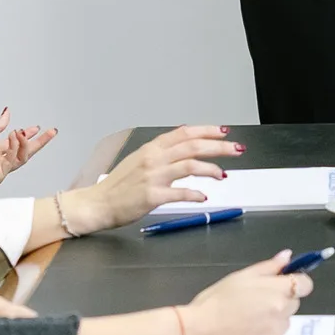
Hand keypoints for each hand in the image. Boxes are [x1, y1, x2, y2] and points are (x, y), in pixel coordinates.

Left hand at [0, 107, 57, 194]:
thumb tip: (7, 113)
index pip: (17, 142)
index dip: (28, 135)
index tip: (38, 128)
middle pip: (25, 151)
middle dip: (40, 142)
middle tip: (51, 132)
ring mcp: (0, 168)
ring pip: (21, 156)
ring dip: (24, 143)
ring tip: (22, 132)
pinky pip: (12, 162)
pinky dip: (14, 149)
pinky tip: (14, 139)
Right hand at [79, 125, 241, 230]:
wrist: (97, 203)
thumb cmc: (118, 184)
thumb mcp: (139, 159)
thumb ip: (161, 152)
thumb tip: (184, 143)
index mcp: (152, 148)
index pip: (185, 133)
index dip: (207, 130)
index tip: (224, 132)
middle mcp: (154, 158)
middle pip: (194, 146)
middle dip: (219, 146)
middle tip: (236, 149)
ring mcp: (153, 177)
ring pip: (191, 165)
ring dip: (211, 169)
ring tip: (223, 174)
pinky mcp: (152, 196)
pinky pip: (180, 193)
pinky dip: (196, 194)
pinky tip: (204, 196)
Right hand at [182, 253, 311, 334]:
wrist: (196, 334)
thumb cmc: (214, 302)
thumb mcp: (240, 277)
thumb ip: (268, 267)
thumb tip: (287, 256)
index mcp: (276, 291)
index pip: (305, 284)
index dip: (296, 282)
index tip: (284, 285)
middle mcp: (281, 313)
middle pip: (293, 303)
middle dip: (281, 301)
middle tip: (256, 303)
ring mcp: (276, 334)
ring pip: (283, 322)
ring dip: (273, 320)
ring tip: (247, 320)